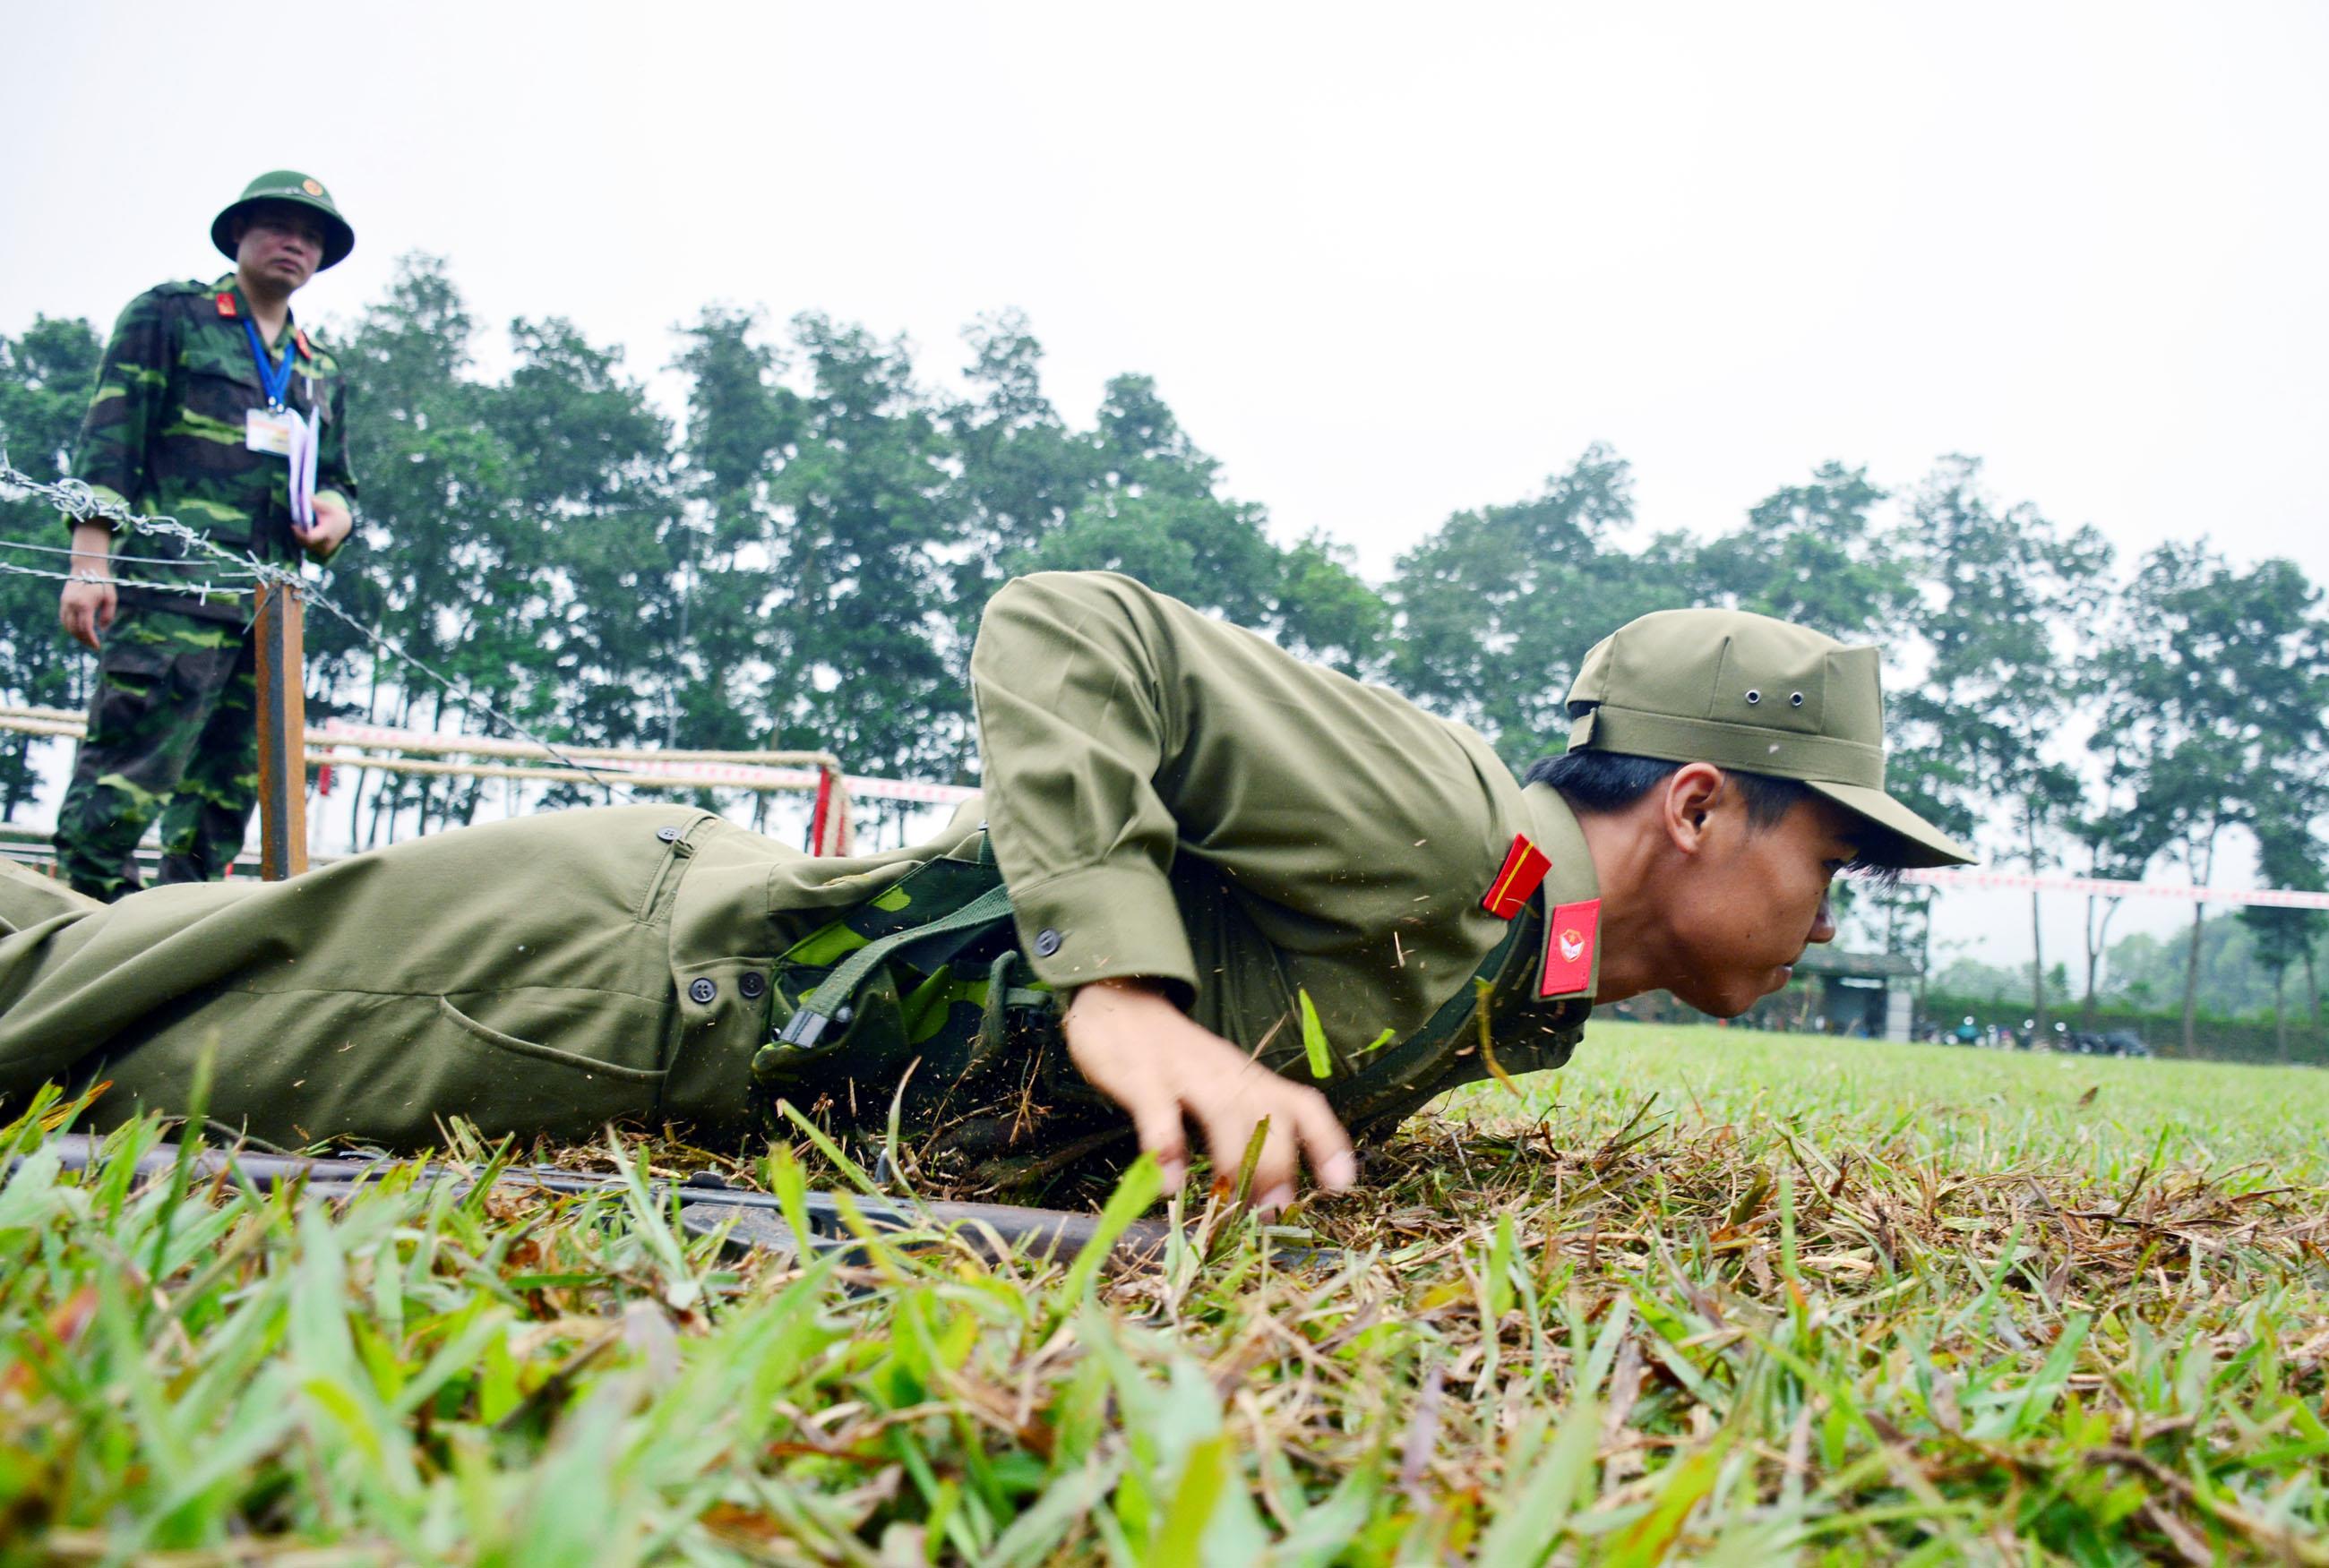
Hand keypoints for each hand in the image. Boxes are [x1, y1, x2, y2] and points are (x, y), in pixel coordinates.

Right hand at [59, 573, 115, 650]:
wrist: (87, 566)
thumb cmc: (102, 582)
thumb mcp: (111, 598)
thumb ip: (108, 615)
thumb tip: (102, 629)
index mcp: (84, 605)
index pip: (85, 628)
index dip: (91, 639)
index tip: (97, 646)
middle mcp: (71, 605)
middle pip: (74, 630)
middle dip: (84, 640)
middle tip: (94, 645)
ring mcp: (65, 603)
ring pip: (67, 626)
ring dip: (76, 635)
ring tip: (87, 640)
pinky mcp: (63, 601)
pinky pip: (63, 619)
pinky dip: (70, 627)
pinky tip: (79, 631)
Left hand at [296, 494, 351, 556]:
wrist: (346, 525)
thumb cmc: (335, 514)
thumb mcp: (327, 506)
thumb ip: (314, 502)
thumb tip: (300, 497)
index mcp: (327, 533)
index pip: (310, 537)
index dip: (299, 533)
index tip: (293, 525)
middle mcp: (326, 544)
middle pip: (305, 542)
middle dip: (298, 533)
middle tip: (295, 524)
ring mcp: (324, 550)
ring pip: (305, 545)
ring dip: (299, 537)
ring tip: (301, 528)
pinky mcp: (323, 553)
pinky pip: (308, 547)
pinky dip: (304, 541)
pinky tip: (305, 533)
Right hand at [1062, 978, 1356, 1212]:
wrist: (1122, 1003)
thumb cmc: (1181, 1061)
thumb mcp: (1224, 1089)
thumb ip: (1244, 1135)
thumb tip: (1267, 1198)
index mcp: (1253, 1080)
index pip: (1305, 1106)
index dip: (1327, 1143)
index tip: (1342, 1184)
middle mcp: (1229, 1075)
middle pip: (1267, 1114)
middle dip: (1277, 1164)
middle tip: (1275, 1213)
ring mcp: (1186, 1073)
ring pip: (1222, 1111)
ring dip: (1233, 1159)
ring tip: (1233, 1205)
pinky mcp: (1143, 1076)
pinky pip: (1158, 1112)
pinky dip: (1165, 1147)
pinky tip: (1169, 1184)